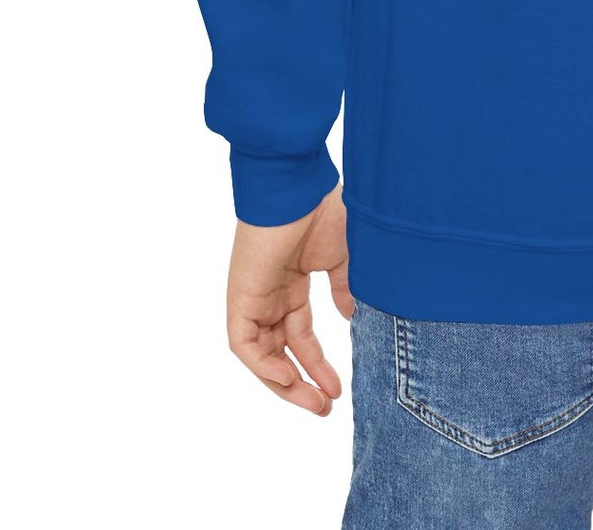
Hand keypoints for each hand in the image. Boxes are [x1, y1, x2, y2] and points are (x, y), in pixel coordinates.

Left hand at [225, 184, 354, 414]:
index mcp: (293, 283)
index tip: (340, 388)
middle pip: (282, 351)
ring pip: (263, 354)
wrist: (298, 186)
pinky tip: (288, 378)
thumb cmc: (323, 210)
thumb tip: (351, 318)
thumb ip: (345, 289)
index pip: (300, 335)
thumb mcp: (343, 256)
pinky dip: (263, 365)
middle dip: (303, 382)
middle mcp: (271, 294)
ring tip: (315, 401)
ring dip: (286, 382)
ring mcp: (254, 297)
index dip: (319, 364)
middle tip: (326, 407)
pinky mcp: (240, 297)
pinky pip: (245, 343)